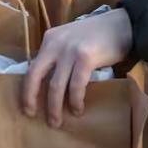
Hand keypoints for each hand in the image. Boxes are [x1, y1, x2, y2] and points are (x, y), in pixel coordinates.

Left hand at [23, 9, 132, 127]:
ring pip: (55, 85)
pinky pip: (76, 85)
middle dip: (31, 97)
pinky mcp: (85, 58)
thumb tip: (49, 81)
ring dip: (55, 107)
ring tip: (57, 122)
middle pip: (35, 75)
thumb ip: (58, 55)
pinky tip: (78, 109)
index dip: (27, 88)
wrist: (120, 25)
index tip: (27, 106)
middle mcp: (55, 43)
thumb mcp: (69, 39)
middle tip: (32, 115)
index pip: (32, 66)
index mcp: (49, 39)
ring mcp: (70, 50)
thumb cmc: (96, 35)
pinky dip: (75, 100)